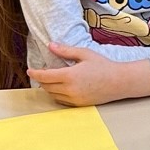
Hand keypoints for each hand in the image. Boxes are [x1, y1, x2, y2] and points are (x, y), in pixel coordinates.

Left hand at [27, 43, 149, 105]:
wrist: (119, 82)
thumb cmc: (103, 66)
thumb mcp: (84, 54)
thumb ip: (65, 51)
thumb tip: (50, 45)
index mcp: (70, 75)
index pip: (45, 76)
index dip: (35, 73)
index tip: (30, 70)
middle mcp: (70, 89)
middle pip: (47, 86)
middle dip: (42, 80)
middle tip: (42, 72)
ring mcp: (74, 99)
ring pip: (53, 95)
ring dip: (49, 88)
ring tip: (51, 80)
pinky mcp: (79, 104)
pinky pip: (62, 101)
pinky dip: (57, 95)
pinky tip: (60, 88)